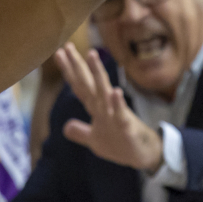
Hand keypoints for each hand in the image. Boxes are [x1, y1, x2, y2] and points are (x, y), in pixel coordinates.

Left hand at [53, 44, 162, 172]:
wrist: (144, 155)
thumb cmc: (121, 144)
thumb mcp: (96, 141)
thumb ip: (81, 132)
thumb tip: (66, 128)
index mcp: (96, 108)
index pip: (79, 86)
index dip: (69, 71)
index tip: (58, 53)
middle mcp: (104, 107)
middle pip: (88, 83)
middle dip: (78, 65)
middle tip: (67, 46)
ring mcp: (115, 114)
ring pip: (104, 92)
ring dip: (98, 74)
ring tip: (91, 55)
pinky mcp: (126, 126)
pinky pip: (121, 114)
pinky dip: (118, 104)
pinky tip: (115, 92)